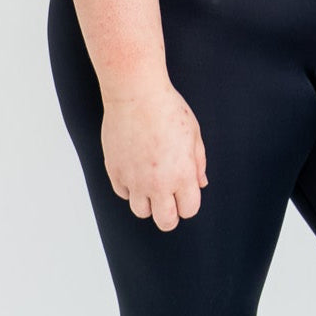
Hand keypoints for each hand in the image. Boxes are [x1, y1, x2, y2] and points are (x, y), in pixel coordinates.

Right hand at [101, 83, 208, 231]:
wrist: (136, 94)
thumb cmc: (168, 109)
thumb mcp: (194, 134)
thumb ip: (198, 163)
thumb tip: (200, 183)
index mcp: (182, 174)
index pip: (189, 210)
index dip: (189, 204)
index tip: (186, 194)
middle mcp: (158, 183)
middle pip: (165, 222)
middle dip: (170, 215)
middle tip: (170, 201)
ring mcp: (134, 179)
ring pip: (141, 211)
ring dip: (148, 202)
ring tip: (151, 183)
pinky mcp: (115, 172)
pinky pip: (123, 193)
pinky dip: (130, 188)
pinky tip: (136, 171)